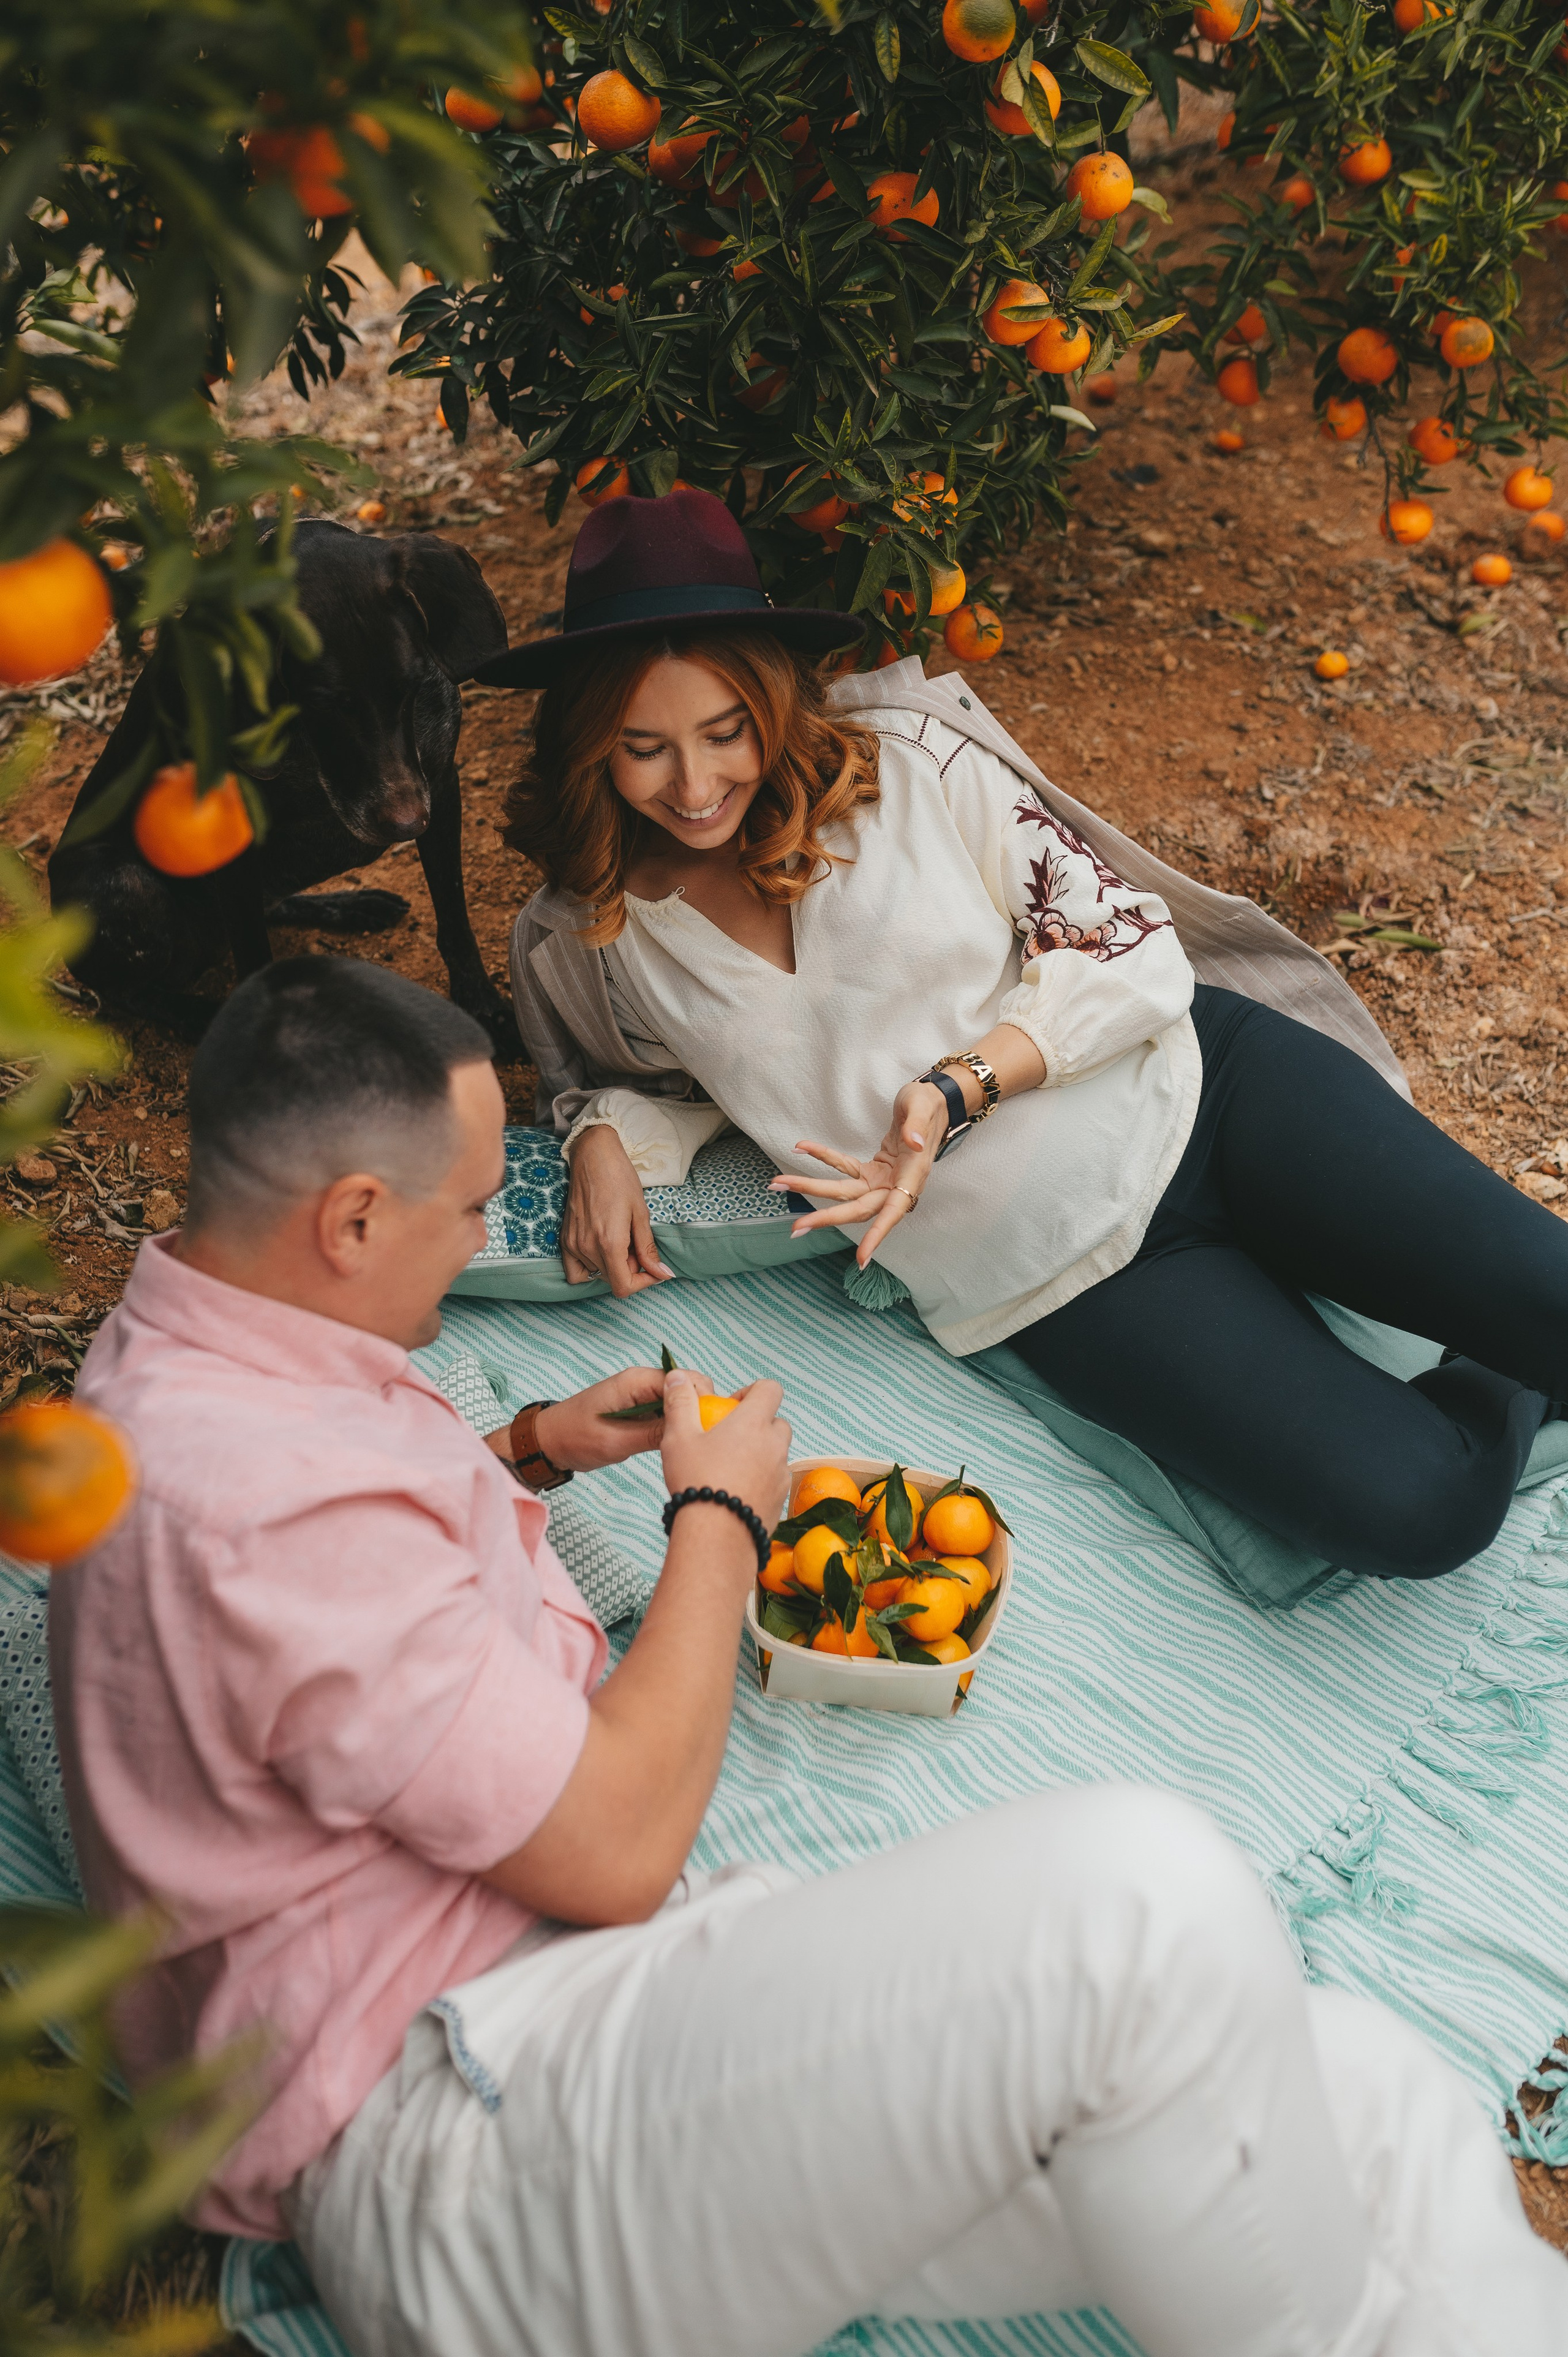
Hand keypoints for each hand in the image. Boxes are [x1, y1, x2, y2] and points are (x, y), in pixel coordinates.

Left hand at [532, 1366, 705, 1472]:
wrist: (547, 1441)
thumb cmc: (575, 1438)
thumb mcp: (616, 1441)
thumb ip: (654, 1434)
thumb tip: (688, 1429)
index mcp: (636, 1381)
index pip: (685, 1379)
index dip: (703, 1399)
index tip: (710, 1426)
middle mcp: (641, 1382)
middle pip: (686, 1387)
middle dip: (698, 1408)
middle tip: (701, 1437)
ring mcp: (641, 1395)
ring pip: (678, 1400)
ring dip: (687, 1417)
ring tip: (691, 1442)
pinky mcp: (639, 1409)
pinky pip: (666, 1411)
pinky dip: (674, 1424)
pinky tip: (676, 1442)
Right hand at [561, 1125, 675, 1297]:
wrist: (593, 1157)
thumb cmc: (620, 1179)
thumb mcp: (641, 1214)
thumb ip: (648, 1249)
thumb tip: (662, 1274)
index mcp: (609, 1243)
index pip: (623, 1287)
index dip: (643, 1283)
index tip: (652, 1270)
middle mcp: (588, 1248)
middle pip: (612, 1280)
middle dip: (630, 1270)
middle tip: (636, 1244)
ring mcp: (573, 1245)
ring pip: (597, 1274)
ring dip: (612, 1265)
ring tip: (620, 1240)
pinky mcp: (565, 1239)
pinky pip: (575, 1271)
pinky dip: (590, 1268)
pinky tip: (600, 1249)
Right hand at [660, 1368, 789, 1534]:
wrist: (716, 1536)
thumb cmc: (696, 1480)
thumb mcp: (678, 1437)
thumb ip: (680, 1402)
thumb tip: (677, 1376)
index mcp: (754, 1423)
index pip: (771, 1389)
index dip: (752, 1392)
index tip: (730, 1408)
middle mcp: (775, 1445)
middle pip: (777, 1422)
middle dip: (757, 1426)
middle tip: (728, 1441)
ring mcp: (781, 1474)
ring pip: (777, 1454)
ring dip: (760, 1454)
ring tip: (729, 1470)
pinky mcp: (781, 1500)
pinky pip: (775, 1481)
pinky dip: (761, 1481)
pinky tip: (735, 1494)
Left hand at [768, 1079, 948, 1267]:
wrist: (932, 1101)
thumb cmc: (929, 1104)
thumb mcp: (923, 1107)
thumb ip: (917, 1126)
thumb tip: (913, 1143)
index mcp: (912, 1176)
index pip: (893, 1211)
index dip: (878, 1235)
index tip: (862, 1258)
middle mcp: (895, 1185)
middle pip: (857, 1208)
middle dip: (826, 1217)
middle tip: (796, 1228)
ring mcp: (882, 1180)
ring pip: (844, 1192)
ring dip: (811, 1188)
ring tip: (778, 1184)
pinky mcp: (871, 1171)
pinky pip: (844, 1167)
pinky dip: (822, 1157)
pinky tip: (801, 1148)